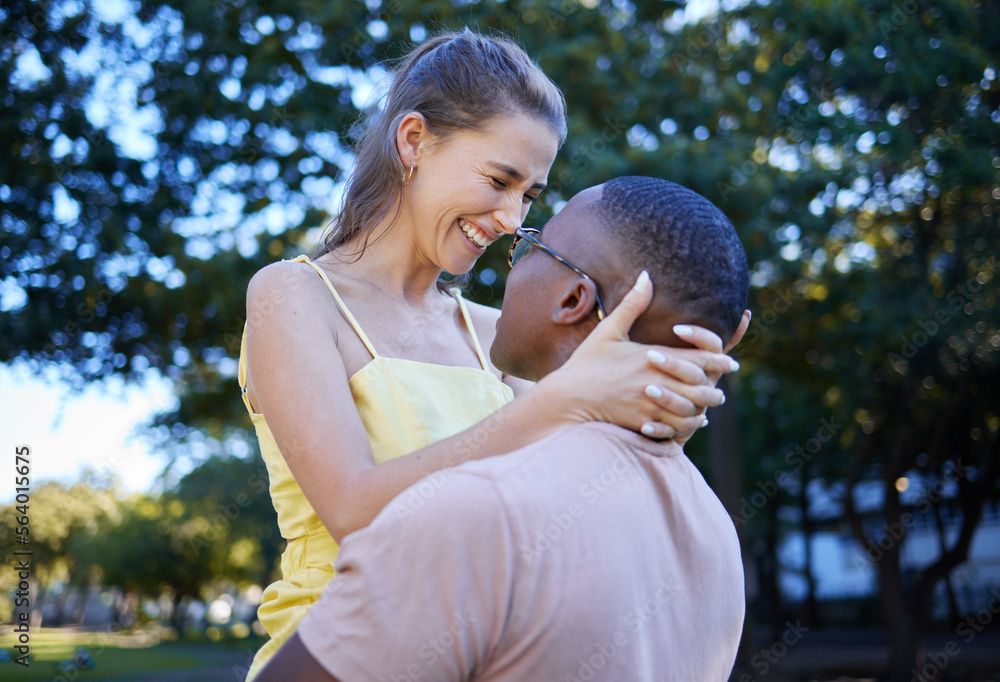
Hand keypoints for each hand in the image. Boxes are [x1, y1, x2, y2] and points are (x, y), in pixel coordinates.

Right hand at [537, 271, 739, 439]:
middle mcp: (656, 382)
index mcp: (652, 358)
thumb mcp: (608, 330)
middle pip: (701, 388)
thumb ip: (632, 304)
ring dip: (704, 409)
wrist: (566, 398)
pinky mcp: (642, 423)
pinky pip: (674, 428)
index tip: (729, 362)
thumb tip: (646, 275)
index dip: (719, 360)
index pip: (698, 359)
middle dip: (715, 389)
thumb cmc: (586, 363)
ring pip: (692, 411)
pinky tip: (691, 421)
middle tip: (722, 389)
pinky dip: (686, 425)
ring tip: (710, 406)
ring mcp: (650, 405)